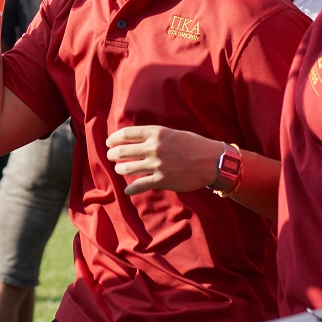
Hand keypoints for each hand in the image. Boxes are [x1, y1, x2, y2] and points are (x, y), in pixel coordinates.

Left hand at [105, 125, 219, 195]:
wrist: (212, 162)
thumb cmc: (194, 145)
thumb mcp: (172, 133)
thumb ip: (154, 136)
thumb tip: (135, 140)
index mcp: (156, 133)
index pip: (126, 134)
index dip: (114, 139)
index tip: (109, 143)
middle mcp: (154, 148)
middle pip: (122, 151)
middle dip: (113, 154)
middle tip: (111, 156)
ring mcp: (157, 165)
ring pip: (126, 168)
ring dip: (119, 169)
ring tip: (120, 169)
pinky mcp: (162, 180)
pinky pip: (139, 185)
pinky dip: (130, 188)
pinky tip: (128, 188)